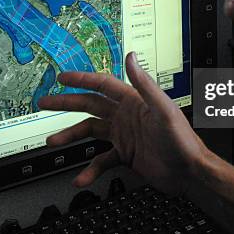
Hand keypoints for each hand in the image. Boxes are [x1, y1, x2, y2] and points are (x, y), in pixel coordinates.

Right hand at [38, 52, 208, 193]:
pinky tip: (80, 178)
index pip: (102, 85)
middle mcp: (125, 116)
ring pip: (90, 131)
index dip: (81, 79)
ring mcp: (123, 135)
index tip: (62, 78)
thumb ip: (144, 83)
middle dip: (65, 103)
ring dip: (70, 135)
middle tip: (44, 102)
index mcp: (132, 101)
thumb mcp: (162, 108)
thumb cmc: (181, 139)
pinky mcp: (125, 155)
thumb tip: (131, 56)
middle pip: (89, 105)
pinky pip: (101, 160)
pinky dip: (90, 169)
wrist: (189, 171)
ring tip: (52, 141)